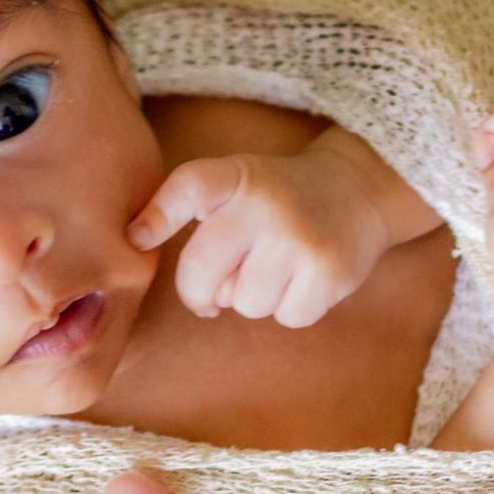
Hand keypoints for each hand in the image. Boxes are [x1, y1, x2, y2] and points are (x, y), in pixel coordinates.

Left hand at [127, 134, 401, 326]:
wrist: (358, 191)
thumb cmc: (279, 196)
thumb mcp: (235, 180)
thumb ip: (187, 204)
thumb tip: (135, 241)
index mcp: (237, 176)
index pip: (190, 187)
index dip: (157, 216)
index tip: (138, 239)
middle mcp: (266, 205)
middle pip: (201, 270)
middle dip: (199, 293)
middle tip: (212, 293)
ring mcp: (299, 240)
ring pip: (245, 303)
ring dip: (253, 298)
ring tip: (275, 271)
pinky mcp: (329, 272)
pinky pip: (286, 317)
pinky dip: (291, 308)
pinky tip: (303, 280)